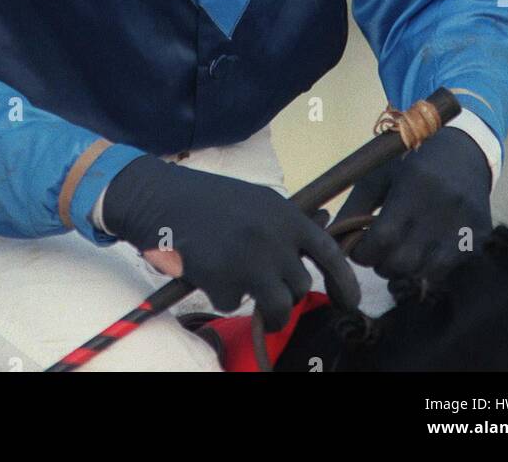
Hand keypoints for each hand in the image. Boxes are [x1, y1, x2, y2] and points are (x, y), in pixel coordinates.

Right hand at [102, 155, 360, 332]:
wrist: (159, 197)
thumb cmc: (208, 198)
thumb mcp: (255, 200)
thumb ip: (286, 223)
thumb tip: (324, 234)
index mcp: (284, 213)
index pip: (329, 252)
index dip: (344, 282)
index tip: (348, 302)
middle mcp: (272, 236)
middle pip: (300, 285)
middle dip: (288, 293)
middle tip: (269, 290)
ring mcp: (249, 260)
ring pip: (279, 306)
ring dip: (269, 311)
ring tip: (252, 300)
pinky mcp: (223, 280)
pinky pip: (235, 304)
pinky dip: (223, 296)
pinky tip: (210, 273)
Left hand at [334, 126, 491, 289]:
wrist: (464, 152)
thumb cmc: (412, 163)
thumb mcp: (379, 174)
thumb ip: (355, 205)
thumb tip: (333, 240)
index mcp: (415, 185)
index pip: (383, 238)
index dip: (363, 252)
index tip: (358, 249)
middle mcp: (444, 207)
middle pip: (403, 262)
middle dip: (382, 263)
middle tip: (378, 252)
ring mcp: (465, 225)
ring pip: (424, 273)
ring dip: (405, 270)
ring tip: (400, 251)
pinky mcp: (479, 238)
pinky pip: (447, 271)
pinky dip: (428, 268)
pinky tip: (424, 250)